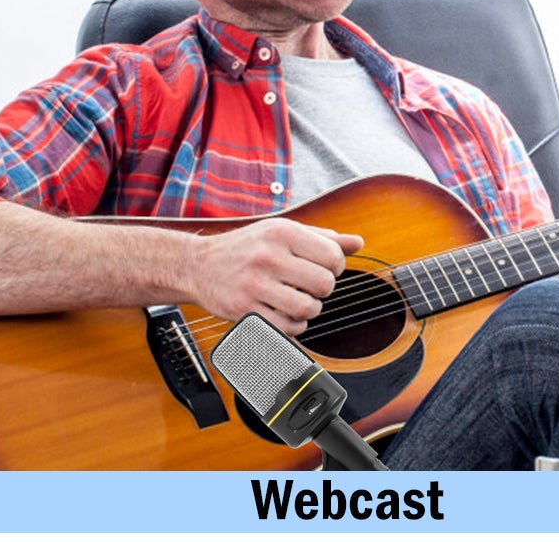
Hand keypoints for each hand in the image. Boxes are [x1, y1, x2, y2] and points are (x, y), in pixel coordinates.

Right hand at [188, 219, 362, 335]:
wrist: (199, 265)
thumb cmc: (249, 246)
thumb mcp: (284, 231)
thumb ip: (323, 237)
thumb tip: (359, 243)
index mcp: (283, 232)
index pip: (333, 256)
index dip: (337, 267)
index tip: (326, 269)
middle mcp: (269, 257)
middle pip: (323, 284)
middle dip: (324, 289)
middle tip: (313, 287)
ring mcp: (254, 285)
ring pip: (306, 308)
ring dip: (311, 310)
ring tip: (302, 302)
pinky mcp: (243, 311)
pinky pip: (285, 328)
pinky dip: (295, 326)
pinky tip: (289, 316)